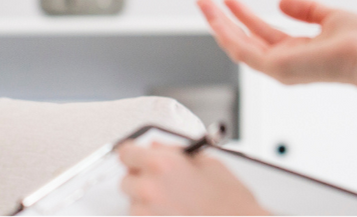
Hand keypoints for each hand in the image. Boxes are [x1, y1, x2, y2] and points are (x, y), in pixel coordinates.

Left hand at [117, 141, 268, 215]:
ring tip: (174, 203)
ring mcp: (149, 213)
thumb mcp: (207, 162)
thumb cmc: (230, 198)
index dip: (132, 154)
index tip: (136, 158)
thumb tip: (155, 146)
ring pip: (134, 204)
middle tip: (161, 183)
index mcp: (161, 164)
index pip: (125, 152)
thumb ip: (174, 152)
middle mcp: (150, 189)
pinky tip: (174, 214)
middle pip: (126, 181)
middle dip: (140, 180)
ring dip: (146, 202)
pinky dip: (154, 216)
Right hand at [198, 0, 356, 102]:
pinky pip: (242, 51)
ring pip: (239, 46)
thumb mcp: (331, 16)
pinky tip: (215, 19)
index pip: (266, 35)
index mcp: (302, 52)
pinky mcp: (275, 68)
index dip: (247, 17)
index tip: (232, 2)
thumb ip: (307, 9)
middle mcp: (287, 63)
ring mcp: (280, 67)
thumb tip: (281, 1)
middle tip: (206, 3)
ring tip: (204, 4)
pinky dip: (226, 34)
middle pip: (247, 41)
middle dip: (225, 22)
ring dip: (219, 25)